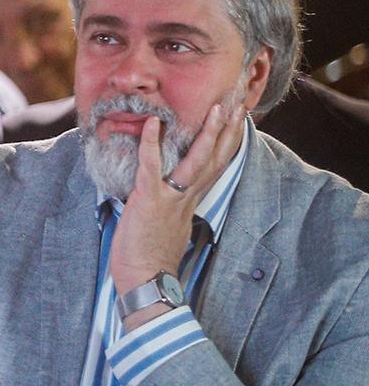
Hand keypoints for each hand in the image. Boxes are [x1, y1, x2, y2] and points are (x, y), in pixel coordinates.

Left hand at [109, 103, 243, 317]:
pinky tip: (151, 123)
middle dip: (229, 130)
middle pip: (216, 158)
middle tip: (240, 103)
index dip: (228, 141)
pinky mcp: (150, 201)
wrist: (146, 282)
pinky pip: (151, 167)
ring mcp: (172, 198)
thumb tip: (170, 193)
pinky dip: (150, 144)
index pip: (217, 166)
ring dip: (207, 133)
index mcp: (192, 201)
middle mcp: (188, 197)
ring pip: (196, 161)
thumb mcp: (168, 226)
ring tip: (217, 108)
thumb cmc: (150, 257)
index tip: (238, 119)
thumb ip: (173, 206)